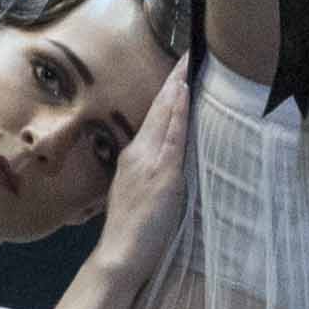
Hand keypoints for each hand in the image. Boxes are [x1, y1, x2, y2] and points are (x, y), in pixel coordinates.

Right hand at [89, 60, 200, 280]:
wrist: (119, 254)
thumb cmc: (132, 230)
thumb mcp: (139, 191)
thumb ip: (152, 172)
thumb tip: (170, 157)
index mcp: (134, 157)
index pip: (154, 117)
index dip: (167, 92)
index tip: (179, 69)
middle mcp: (138, 153)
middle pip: (159, 109)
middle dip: (174, 80)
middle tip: (188, 53)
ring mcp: (149, 162)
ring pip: (165, 117)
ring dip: (178, 89)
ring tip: (189, 64)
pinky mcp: (162, 174)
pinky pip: (172, 137)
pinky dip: (178, 114)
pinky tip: (184, 95)